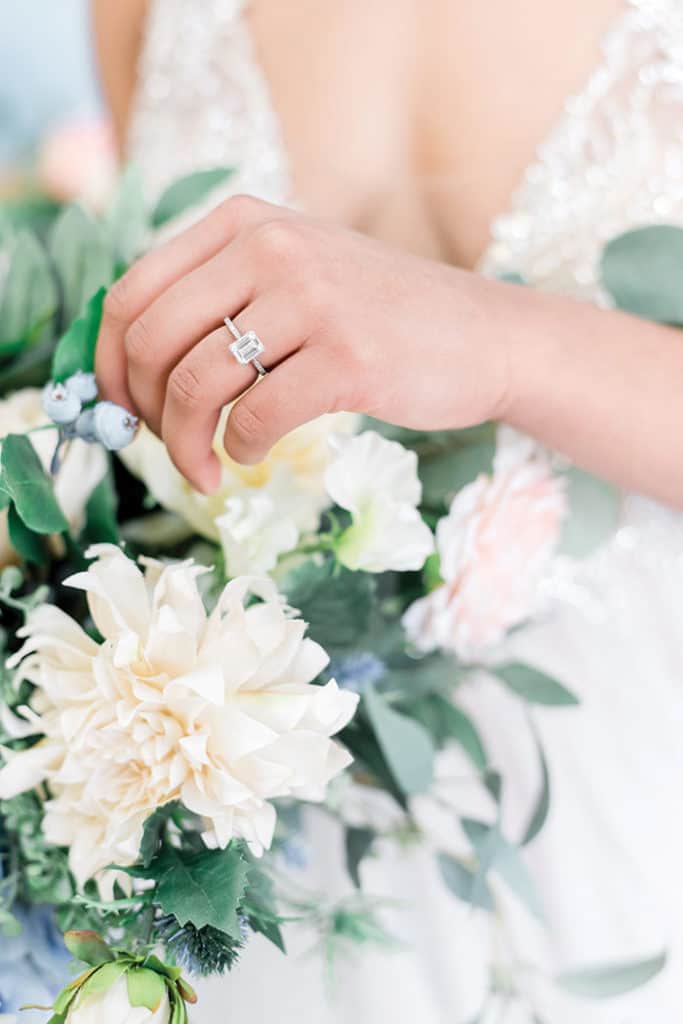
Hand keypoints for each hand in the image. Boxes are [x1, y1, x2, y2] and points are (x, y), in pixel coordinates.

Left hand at [95, 196, 508, 492]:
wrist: (486, 337)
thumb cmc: (380, 318)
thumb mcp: (294, 277)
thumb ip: (219, 299)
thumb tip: (128, 370)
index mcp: (245, 222)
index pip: (132, 292)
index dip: (108, 363)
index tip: (122, 410)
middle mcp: (271, 246)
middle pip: (150, 340)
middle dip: (141, 410)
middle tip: (164, 447)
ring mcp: (312, 298)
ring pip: (194, 384)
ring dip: (184, 446)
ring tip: (202, 471)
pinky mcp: (346, 357)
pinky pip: (253, 418)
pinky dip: (238, 451)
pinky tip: (250, 458)